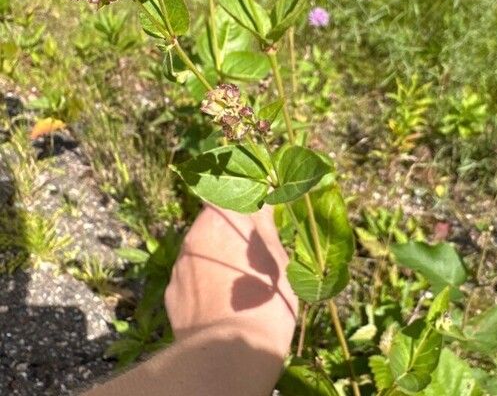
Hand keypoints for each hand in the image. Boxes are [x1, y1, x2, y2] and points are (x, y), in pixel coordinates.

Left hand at [165, 204, 297, 358]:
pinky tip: (220, 302)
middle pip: (212, 223)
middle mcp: (194, 235)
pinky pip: (190, 278)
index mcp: (222, 218)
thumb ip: (265, 226)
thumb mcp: (277, 257)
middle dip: (229, 233)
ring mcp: (180, 265)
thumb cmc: (265, 298)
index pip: (227, 193)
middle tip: (251, 252)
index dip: (241, 200)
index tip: (255, 212)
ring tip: (237, 284)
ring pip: (200, 251)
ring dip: (216, 258)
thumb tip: (262, 204)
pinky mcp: (171, 292)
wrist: (230, 352)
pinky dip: (203, 283)